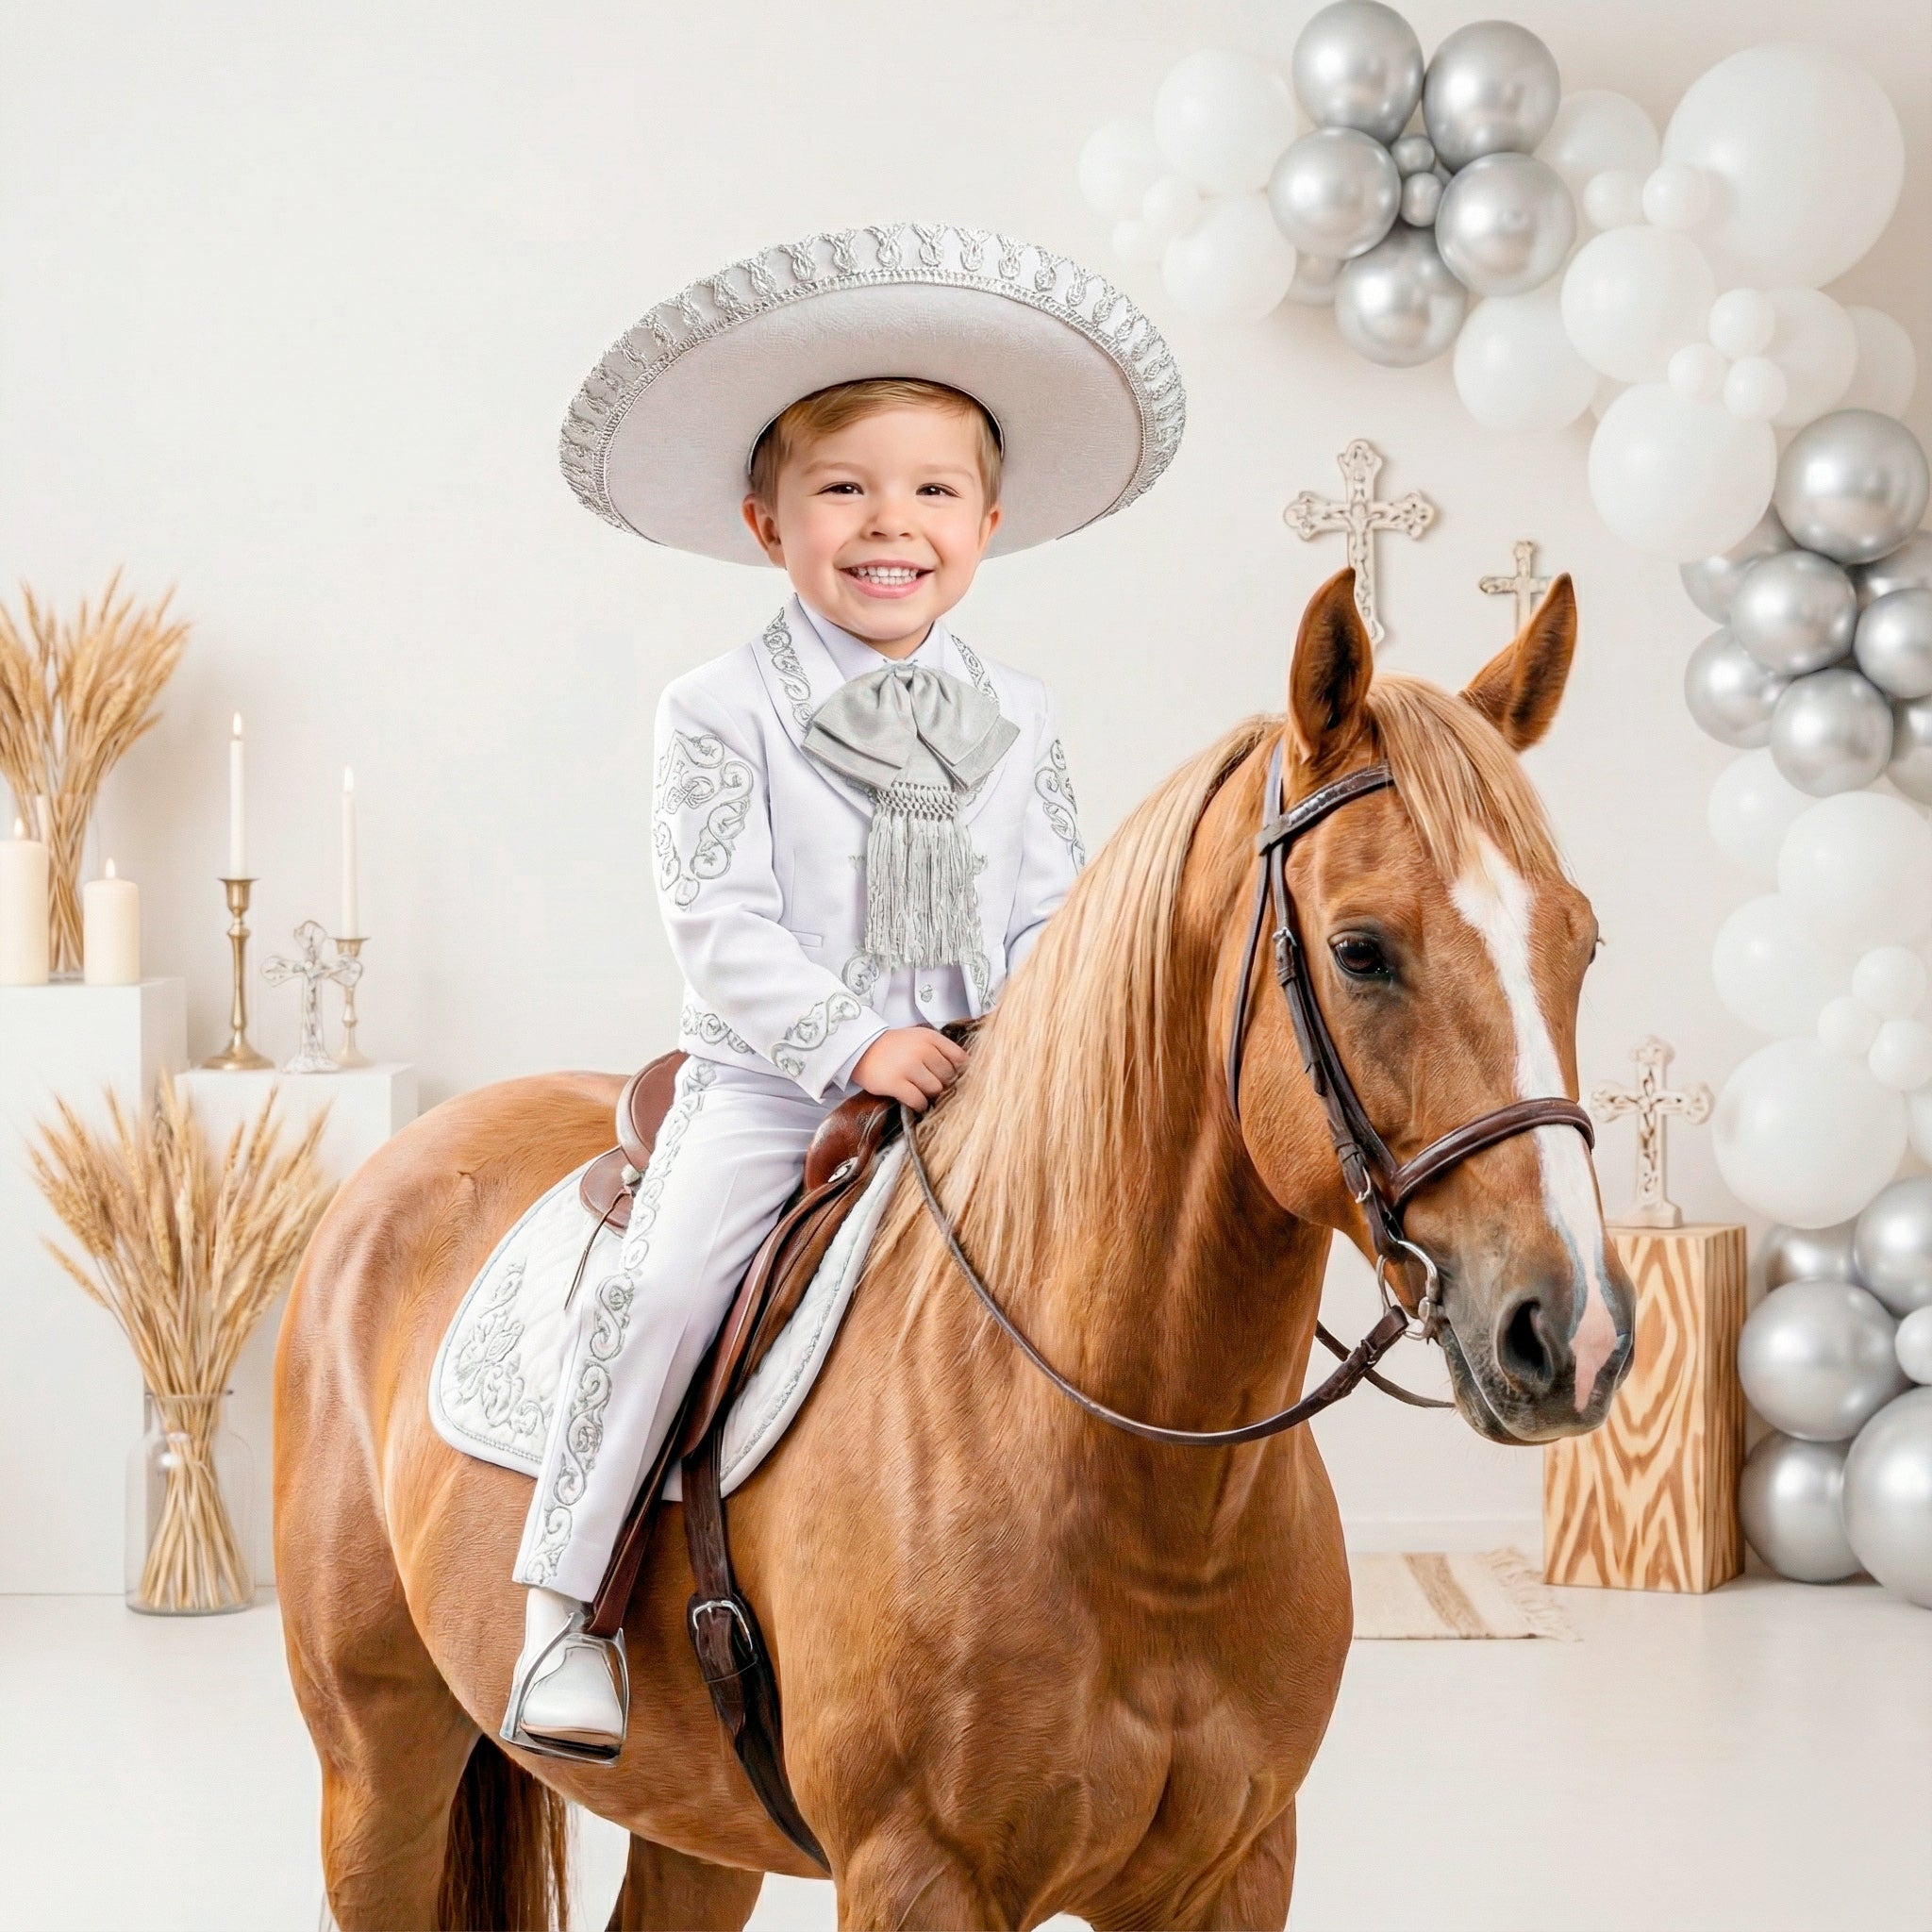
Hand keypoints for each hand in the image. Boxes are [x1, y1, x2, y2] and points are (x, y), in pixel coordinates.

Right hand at [851, 1027, 969, 1111]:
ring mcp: (908, 1066)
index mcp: (930, 1038)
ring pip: (935, 1089)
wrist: (861, 1049)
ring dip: (930, 1095)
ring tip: (921, 1092)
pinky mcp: (895, 1083)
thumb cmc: (895, 1047)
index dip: (958, 1071)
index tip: (950, 1077)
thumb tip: (966, 1070)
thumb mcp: (919, 1039)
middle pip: (948, 1077)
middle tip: (931, 1085)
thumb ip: (942, 1050)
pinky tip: (915, 1102)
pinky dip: (920, 1105)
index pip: (959, 1058)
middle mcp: (921, 1050)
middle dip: (942, 1083)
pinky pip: (918, 1100)